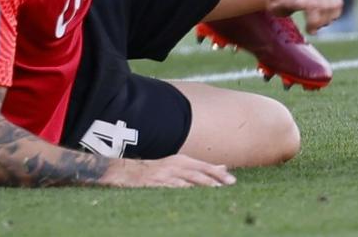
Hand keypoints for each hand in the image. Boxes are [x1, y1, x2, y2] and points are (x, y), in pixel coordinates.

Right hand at [105, 154, 234, 188]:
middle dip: (214, 179)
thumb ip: (200, 168)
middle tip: (227, 185)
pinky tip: (190, 196)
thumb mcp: (178, 165)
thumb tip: (223, 168)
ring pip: (186, 180)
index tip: (232, 180)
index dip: (218, 173)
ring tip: (214, 191)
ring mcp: (165, 175)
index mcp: (181, 161)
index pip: (204, 167)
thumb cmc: (156, 170)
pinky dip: (182, 191)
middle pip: (198, 173)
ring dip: (201, 185)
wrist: (126, 171)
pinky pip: (171, 188)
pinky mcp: (155, 184)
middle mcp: (174, 166)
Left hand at [265, 0, 343, 32]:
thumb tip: (303, 2)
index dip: (314, 21)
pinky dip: (334, 13)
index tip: (309, 30)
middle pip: (326, 6)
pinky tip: (323, 16)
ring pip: (335, 4)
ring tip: (317, 22)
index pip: (314, 5)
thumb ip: (288, 3)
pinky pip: (338, 1)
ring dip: (329, 18)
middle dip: (321, 22)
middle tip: (312, 29)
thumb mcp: (275, 5)